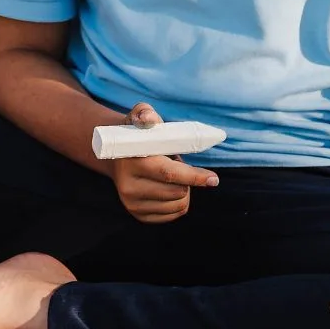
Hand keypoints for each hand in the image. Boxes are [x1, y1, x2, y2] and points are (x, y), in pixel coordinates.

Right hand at [105, 103, 218, 223]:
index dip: (194, 176)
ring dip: (183, 189)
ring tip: (169, 175)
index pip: (169, 174)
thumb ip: (145, 113)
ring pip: (179, 204)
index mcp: (132, 163)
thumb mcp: (138, 116)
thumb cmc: (135, 134)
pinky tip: (168, 187)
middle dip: (187, 178)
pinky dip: (178, 202)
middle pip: (178, 191)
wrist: (116, 155)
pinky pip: (173, 214)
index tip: (213, 179)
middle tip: (175, 163)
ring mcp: (132, 204)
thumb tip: (150, 120)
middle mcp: (129, 187)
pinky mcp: (139, 215)